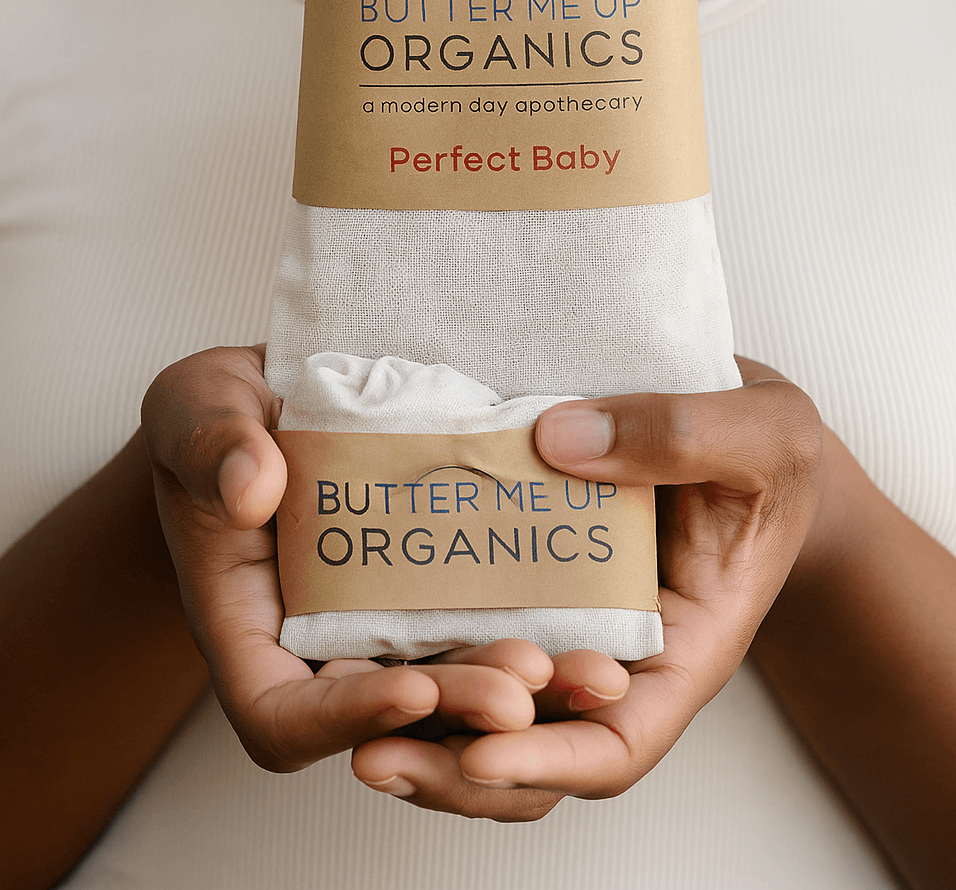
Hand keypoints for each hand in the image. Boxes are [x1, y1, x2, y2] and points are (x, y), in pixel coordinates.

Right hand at [141, 346, 621, 775]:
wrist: (274, 397)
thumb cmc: (215, 415)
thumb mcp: (196, 407)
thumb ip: (213, 443)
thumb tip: (251, 488)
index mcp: (249, 631)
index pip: (284, 716)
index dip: (346, 719)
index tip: (412, 689)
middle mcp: (320, 649)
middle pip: (389, 719)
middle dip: (458, 713)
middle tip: (524, 691)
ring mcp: (383, 629)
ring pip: (453, 688)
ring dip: (517, 691)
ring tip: (580, 671)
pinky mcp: (437, 595)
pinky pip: (486, 632)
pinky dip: (540, 638)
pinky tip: (598, 629)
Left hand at [351, 359, 820, 816]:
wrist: (739, 427)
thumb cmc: (772, 452)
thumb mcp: (761, 433)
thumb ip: (681, 434)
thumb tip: (561, 443)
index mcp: (686, 650)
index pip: (619, 743)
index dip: (551, 760)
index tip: (483, 752)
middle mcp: (618, 657)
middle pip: (537, 749)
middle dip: (457, 768)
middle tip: (374, 754)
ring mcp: (566, 626)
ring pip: (492, 707)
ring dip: (425, 727)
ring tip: (350, 725)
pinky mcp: (526, 586)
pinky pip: (471, 633)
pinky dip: (421, 651)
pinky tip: (354, 644)